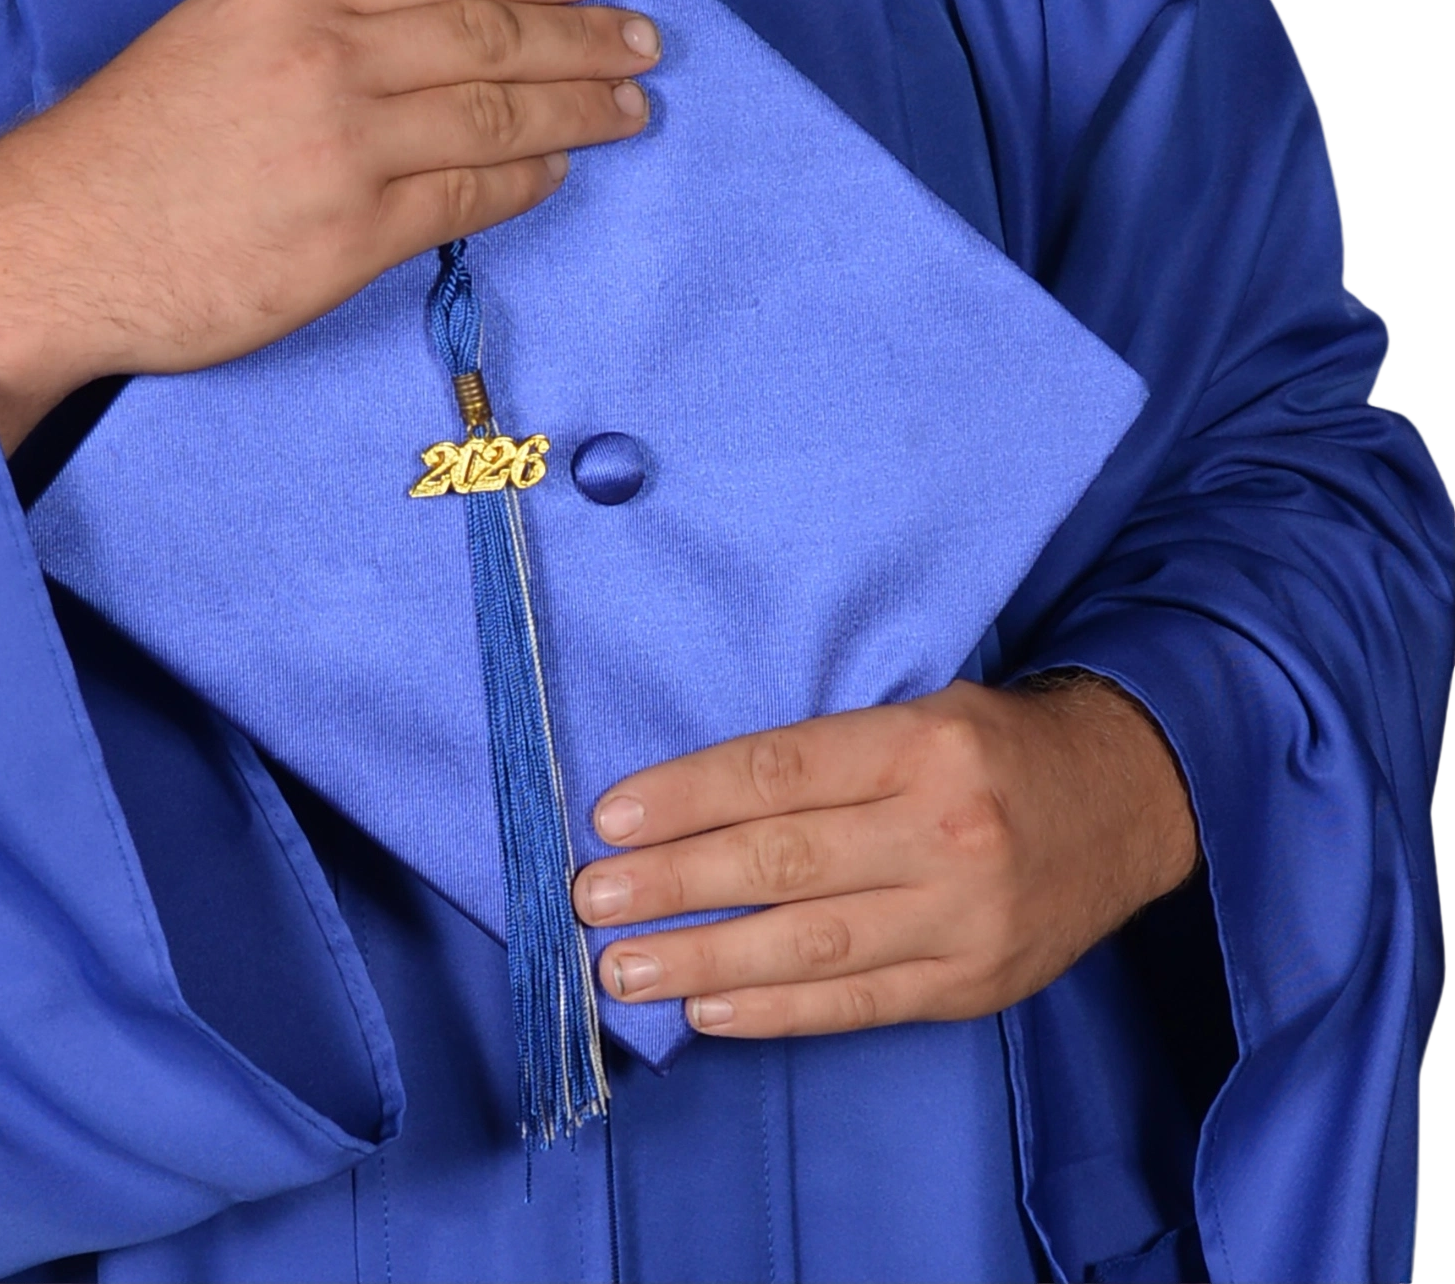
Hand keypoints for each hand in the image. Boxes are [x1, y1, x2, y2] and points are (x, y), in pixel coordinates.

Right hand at [0, 0, 657, 449]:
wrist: (57, 242)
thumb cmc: (123, 142)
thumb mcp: (212, 30)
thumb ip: (313, 16)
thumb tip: (417, 22)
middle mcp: (328, 58)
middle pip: (491, 34)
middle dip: (581, 35)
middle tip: (638, 39)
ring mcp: (344, 149)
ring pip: (496, 115)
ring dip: (578, 108)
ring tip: (628, 106)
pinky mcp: (349, 238)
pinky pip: (466, 200)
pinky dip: (523, 182)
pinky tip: (555, 172)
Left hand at [572, 675, 1199, 1036]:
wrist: (1128, 800)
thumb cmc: (993, 745)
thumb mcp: (919, 711)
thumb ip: (827, 756)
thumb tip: (692, 804)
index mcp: (921, 745)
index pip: (779, 771)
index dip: (687, 797)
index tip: (609, 820)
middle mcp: (944, 832)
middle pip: (784, 861)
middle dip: (675, 884)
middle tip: (593, 899)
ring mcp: (964, 919)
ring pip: (812, 945)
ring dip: (705, 959)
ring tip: (625, 968)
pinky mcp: (976, 984)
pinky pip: (859, 1004)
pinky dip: (776, 1009)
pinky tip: (708, 1008)